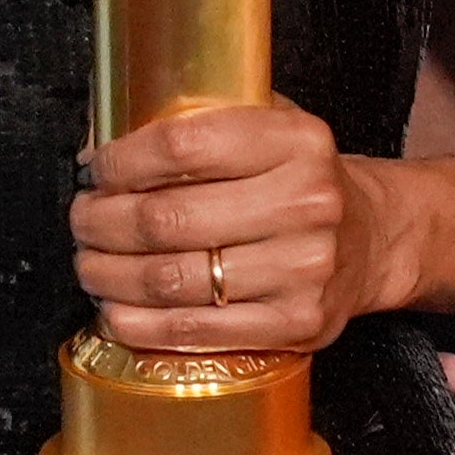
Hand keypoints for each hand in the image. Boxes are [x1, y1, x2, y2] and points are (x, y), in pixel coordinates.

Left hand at [75, 101, 385, 355]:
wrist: (372, 239)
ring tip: (91, 263)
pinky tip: (116, 309)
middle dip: (102, 222)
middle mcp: (307, 203)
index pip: (183, 144)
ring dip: (109, 274)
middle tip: (83, 221)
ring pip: (171, 278)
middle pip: (167, 218)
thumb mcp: (265, 128)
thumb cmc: (299, 181)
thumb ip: (193, 123)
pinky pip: (196, 330)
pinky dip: (140, 322)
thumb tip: (96, 145)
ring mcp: (305, 269)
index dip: (122, 161)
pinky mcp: (297, 324)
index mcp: (297, 140)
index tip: (95, 170)